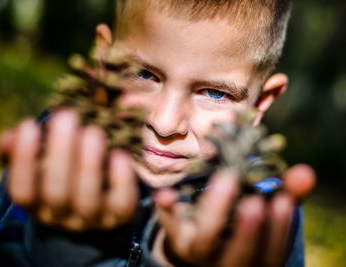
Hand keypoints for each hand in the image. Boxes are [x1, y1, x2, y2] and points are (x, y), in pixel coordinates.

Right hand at [0, 109, 138, 230]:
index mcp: (36, 204)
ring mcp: (92, 219)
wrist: (98, 202)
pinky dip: (121, 180)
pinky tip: (119, 154)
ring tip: (93, 131)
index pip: (22, 191)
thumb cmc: (61, 173)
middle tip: (67, 115)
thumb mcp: (39, 162)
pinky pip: (122, 204)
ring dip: (89, 164)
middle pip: (56, 193)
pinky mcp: (120, 216)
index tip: (29, 124)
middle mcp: (61, 216)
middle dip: (61, 152)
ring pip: (87, 200)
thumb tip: (11, 137)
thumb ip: (21, 149)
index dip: (23, 159)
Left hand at [153, 165, 314, 266]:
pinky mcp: (176, 236)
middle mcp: (226, 262)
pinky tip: (166, 193)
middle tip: (254, 200)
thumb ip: (286, 195)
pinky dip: (167, 210)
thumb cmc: (241, 225)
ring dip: (215, 212)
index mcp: (252, 260)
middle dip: (248, 229)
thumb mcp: (265, 214)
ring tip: (226, 179)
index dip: (279, 229)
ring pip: (204, 242)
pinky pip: (170, 226)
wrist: (204, 243)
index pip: (270, 255)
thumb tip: (304, 173)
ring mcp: (198, 252)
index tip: (283, 201)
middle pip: (237, 255)